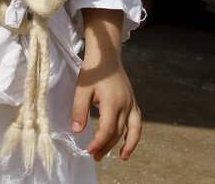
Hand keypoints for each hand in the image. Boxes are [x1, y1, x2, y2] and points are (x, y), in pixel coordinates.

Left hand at [73, 9, 140, 161]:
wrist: (106, 57)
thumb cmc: (93, 72)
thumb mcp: (81, 89)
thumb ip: (79, 110)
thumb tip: (77, 131)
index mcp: (112, 101)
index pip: (107, 129)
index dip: (99, 142)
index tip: (88, 150)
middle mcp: (125, 104)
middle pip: (118, 133)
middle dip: (106, 146)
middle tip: (94, 156)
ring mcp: (132, 104)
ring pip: (131, 130)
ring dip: (126, 145)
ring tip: (119, 158)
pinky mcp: (133, 103)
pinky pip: (137, 123)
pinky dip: (135, 136)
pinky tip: (127, 145)